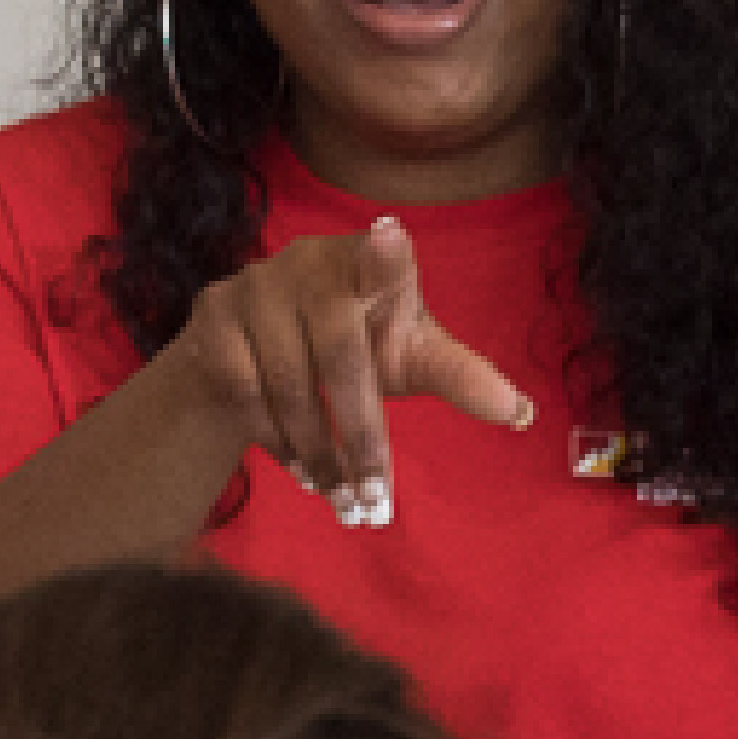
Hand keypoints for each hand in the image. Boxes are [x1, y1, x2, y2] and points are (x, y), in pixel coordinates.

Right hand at [103, 215, 544, 526]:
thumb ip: (460, 376)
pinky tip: (303, 474)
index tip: (391, 235)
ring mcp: (255, 286)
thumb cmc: (356, 345)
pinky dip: (276, 443)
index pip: (382, 259)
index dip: (386, 255)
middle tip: (378, 502)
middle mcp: (310, 263)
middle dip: (361, 439)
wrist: (259, 346)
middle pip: (340, 361)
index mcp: (370, 264)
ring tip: (347, 503)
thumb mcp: (409, 357)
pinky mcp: (213, 314)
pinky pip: (245, 393)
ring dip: (318, 456)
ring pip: (288, 386)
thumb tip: (524, 413)